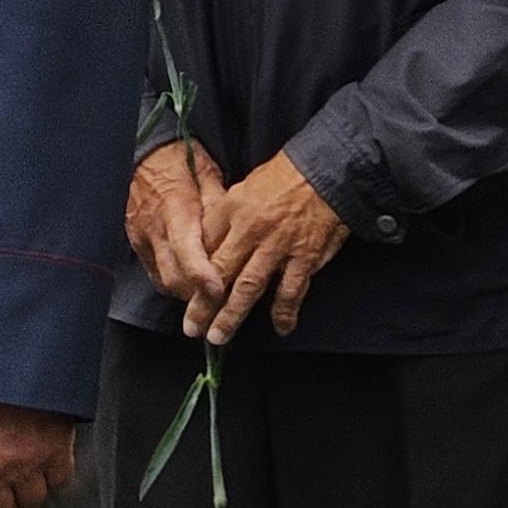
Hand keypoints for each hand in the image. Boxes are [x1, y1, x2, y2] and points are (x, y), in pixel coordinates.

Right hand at [126, 140, 228, 313]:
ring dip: (188, 293)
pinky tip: (190, 284)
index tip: (220, 293)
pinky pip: (155, 274)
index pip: (188, 252)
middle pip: (175, 278)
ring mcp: (143, 239)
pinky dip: (174, 283)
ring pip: (165, 281)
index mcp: (176, 210)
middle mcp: (156, 230)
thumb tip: (238, 234)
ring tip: (210, 299)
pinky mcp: (136, 243)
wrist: (145, 153)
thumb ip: (220, 208)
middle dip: (199, 297)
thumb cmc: (181, 160)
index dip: (203, 276)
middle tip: (223, 307)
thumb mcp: (207, 175)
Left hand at [193, 150, 353, 342]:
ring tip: (220, 336)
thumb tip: (204, 246)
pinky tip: (280, 327)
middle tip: (192, 328)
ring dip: (233, 315)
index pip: (204, 250)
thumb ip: (222, 219)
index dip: (192, 276)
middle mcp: (250, 232)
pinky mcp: (305, 257)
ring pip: (250, 287)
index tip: (183, 297)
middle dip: (204, 305)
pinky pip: (291, 290)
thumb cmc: (281, 179)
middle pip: (220, 274)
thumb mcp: (240, 190)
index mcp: (231, 212)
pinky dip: (284, 312)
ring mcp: (278, 246)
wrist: (324, 171)